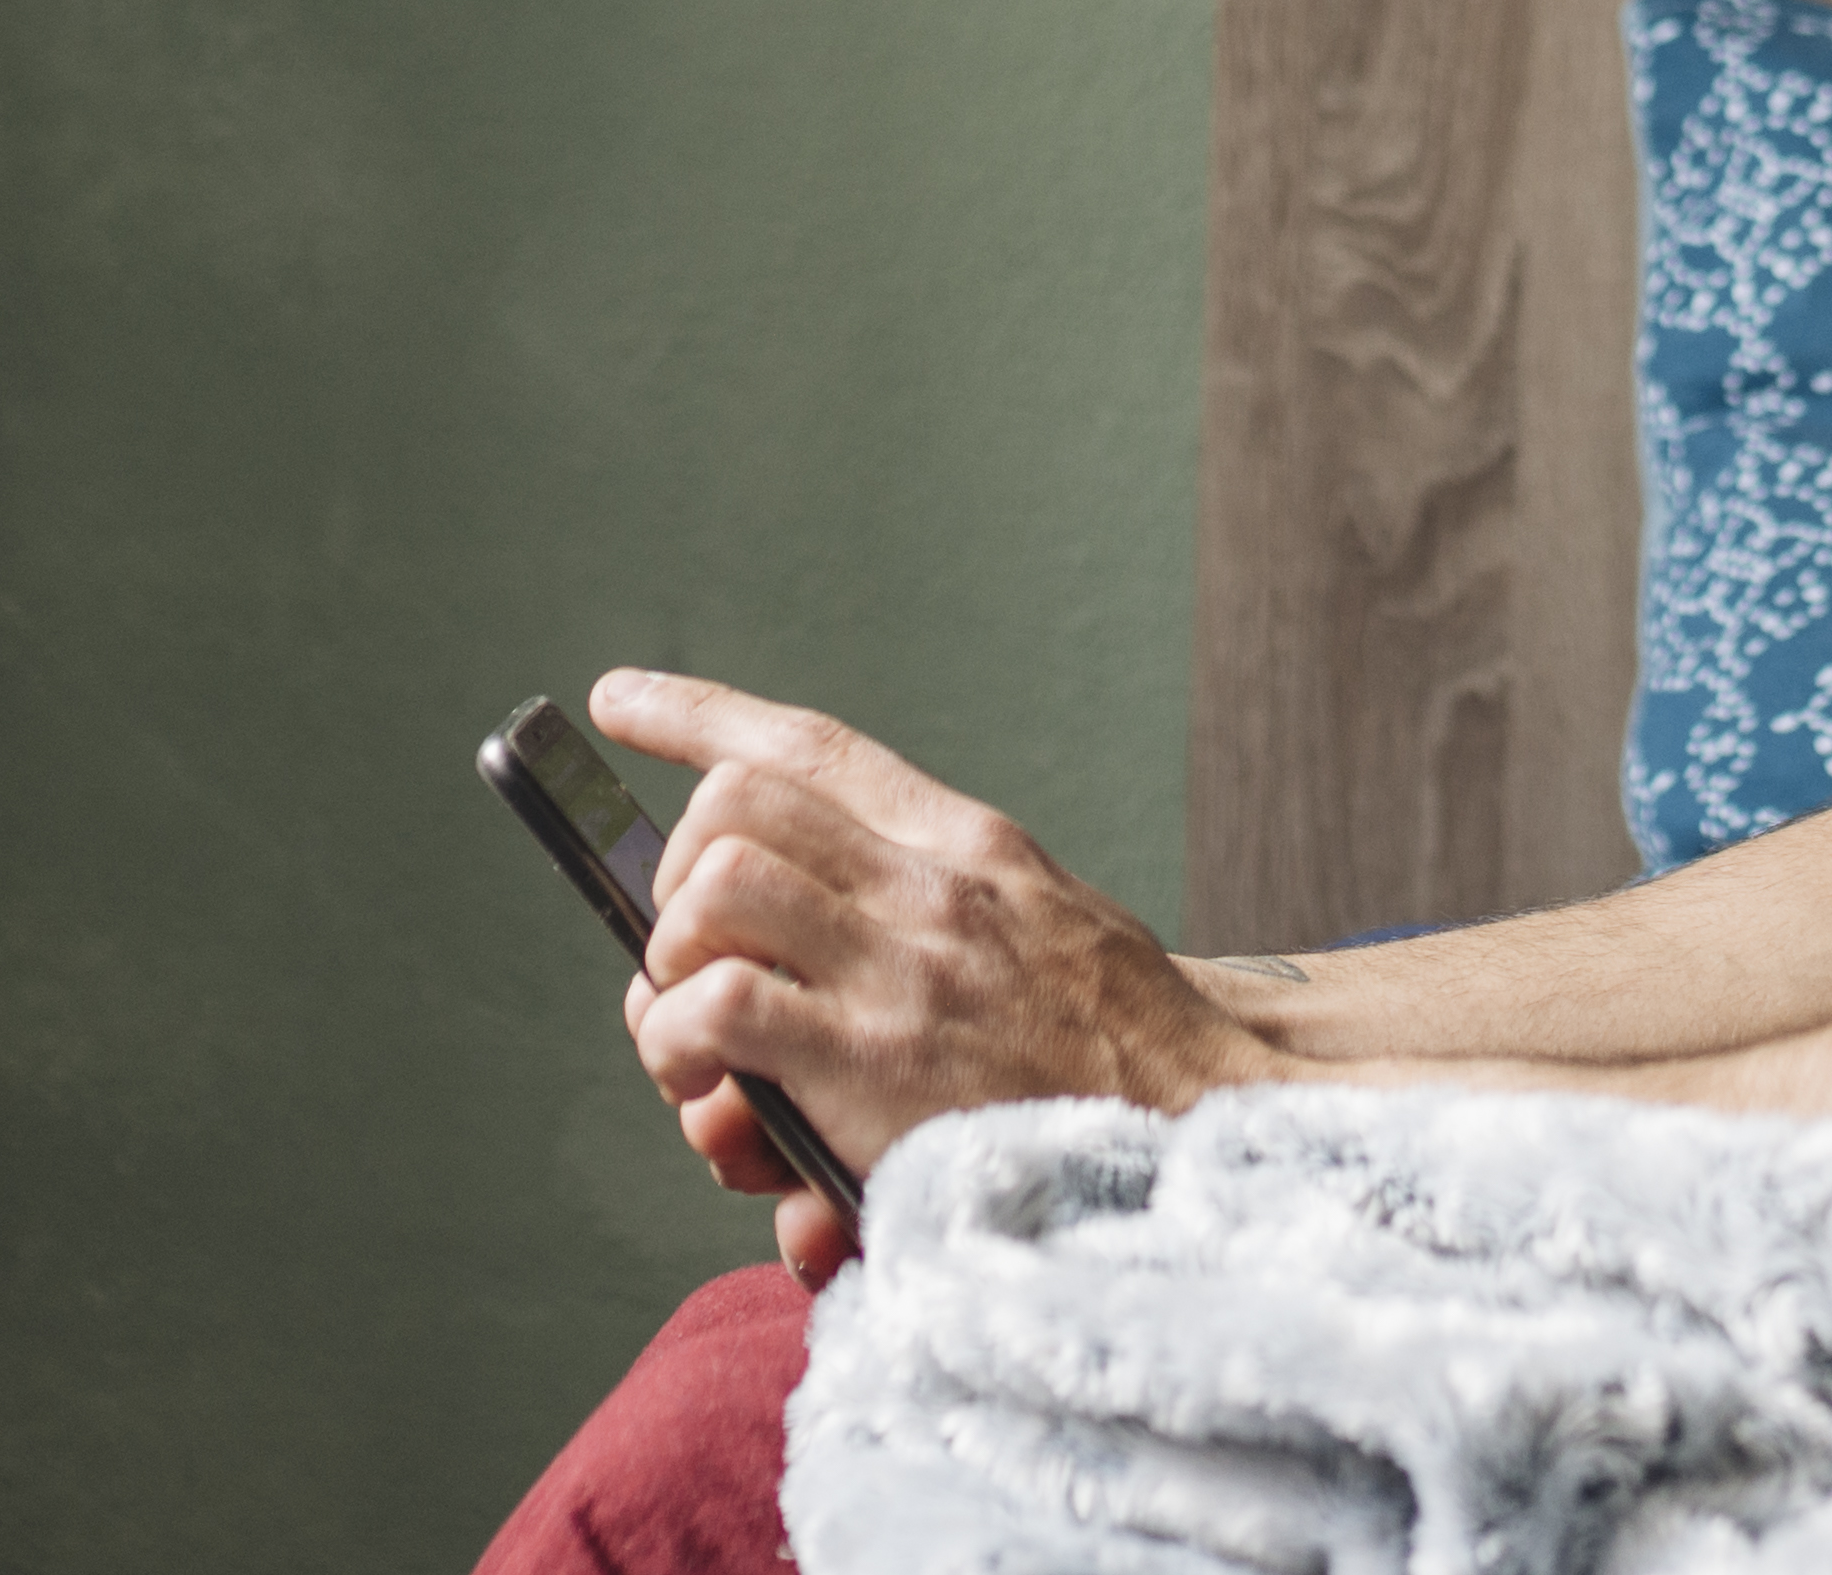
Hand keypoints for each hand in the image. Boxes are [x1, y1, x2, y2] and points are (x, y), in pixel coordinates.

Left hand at [585, 668, 1280, 1265]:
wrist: (1210, 1133)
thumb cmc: (1118, 1066)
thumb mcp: (1045, 946)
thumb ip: (923, 954)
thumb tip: (817, 1011)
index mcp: (971, 846)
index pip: (814, 747)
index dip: (702, 714)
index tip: (621, 699)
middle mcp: (932, 884)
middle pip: (734, 807)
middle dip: (674, 882)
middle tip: (688, 969)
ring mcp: (904, 965)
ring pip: (712, 887)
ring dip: (671, 970)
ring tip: (693, 1047)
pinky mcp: (878, 1059)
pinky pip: (717, 1009)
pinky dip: (683, 1049)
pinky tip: (714, 1101)